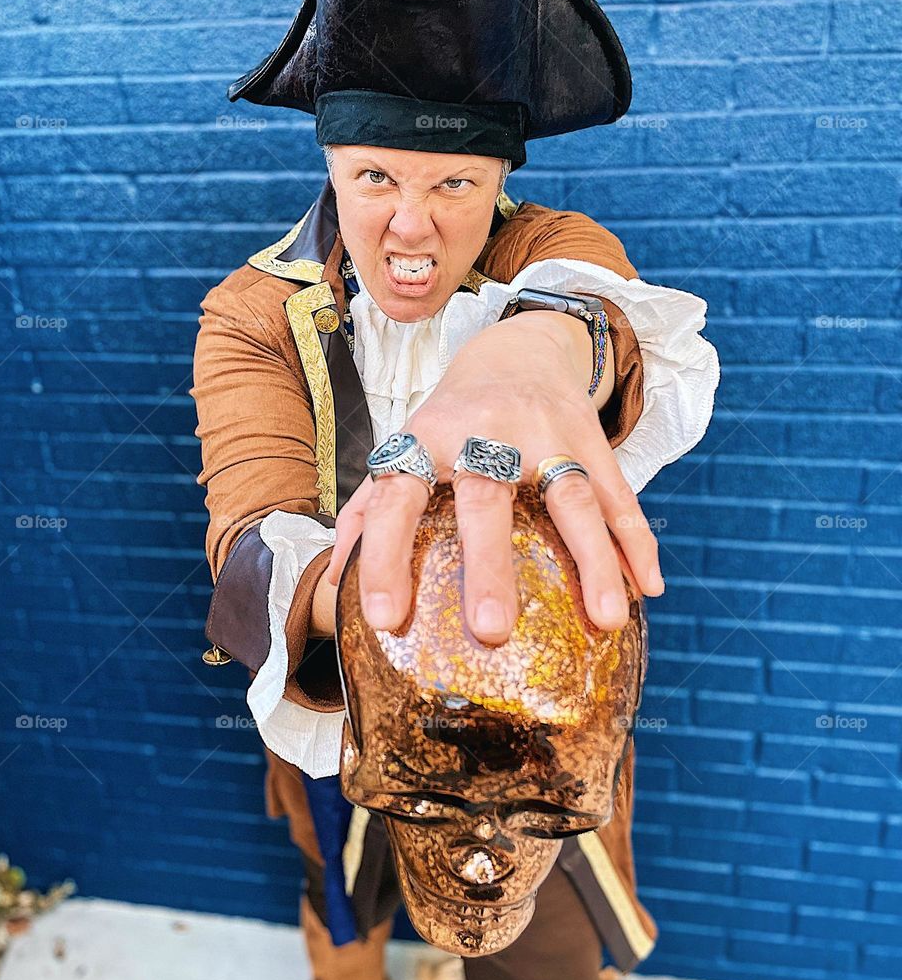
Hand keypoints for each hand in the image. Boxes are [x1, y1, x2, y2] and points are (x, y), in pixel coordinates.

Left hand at [324, 313, 663, 642]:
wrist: (516, 348)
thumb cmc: (449, 419)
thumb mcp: (405, 447)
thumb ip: (369, 508)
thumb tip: (332, 579)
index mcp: (427, 439)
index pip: (397, 499)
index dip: (384, 556)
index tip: (383, 618)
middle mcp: (485, 432)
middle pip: (487, 498)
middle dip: (489, 566)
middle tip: (493, 631)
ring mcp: (545, 432)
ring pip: (571, 498)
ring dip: (592, 561)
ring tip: (606, 620)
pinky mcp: (590, 438)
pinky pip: (619, 495)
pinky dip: (635, 541)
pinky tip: (647, 587)